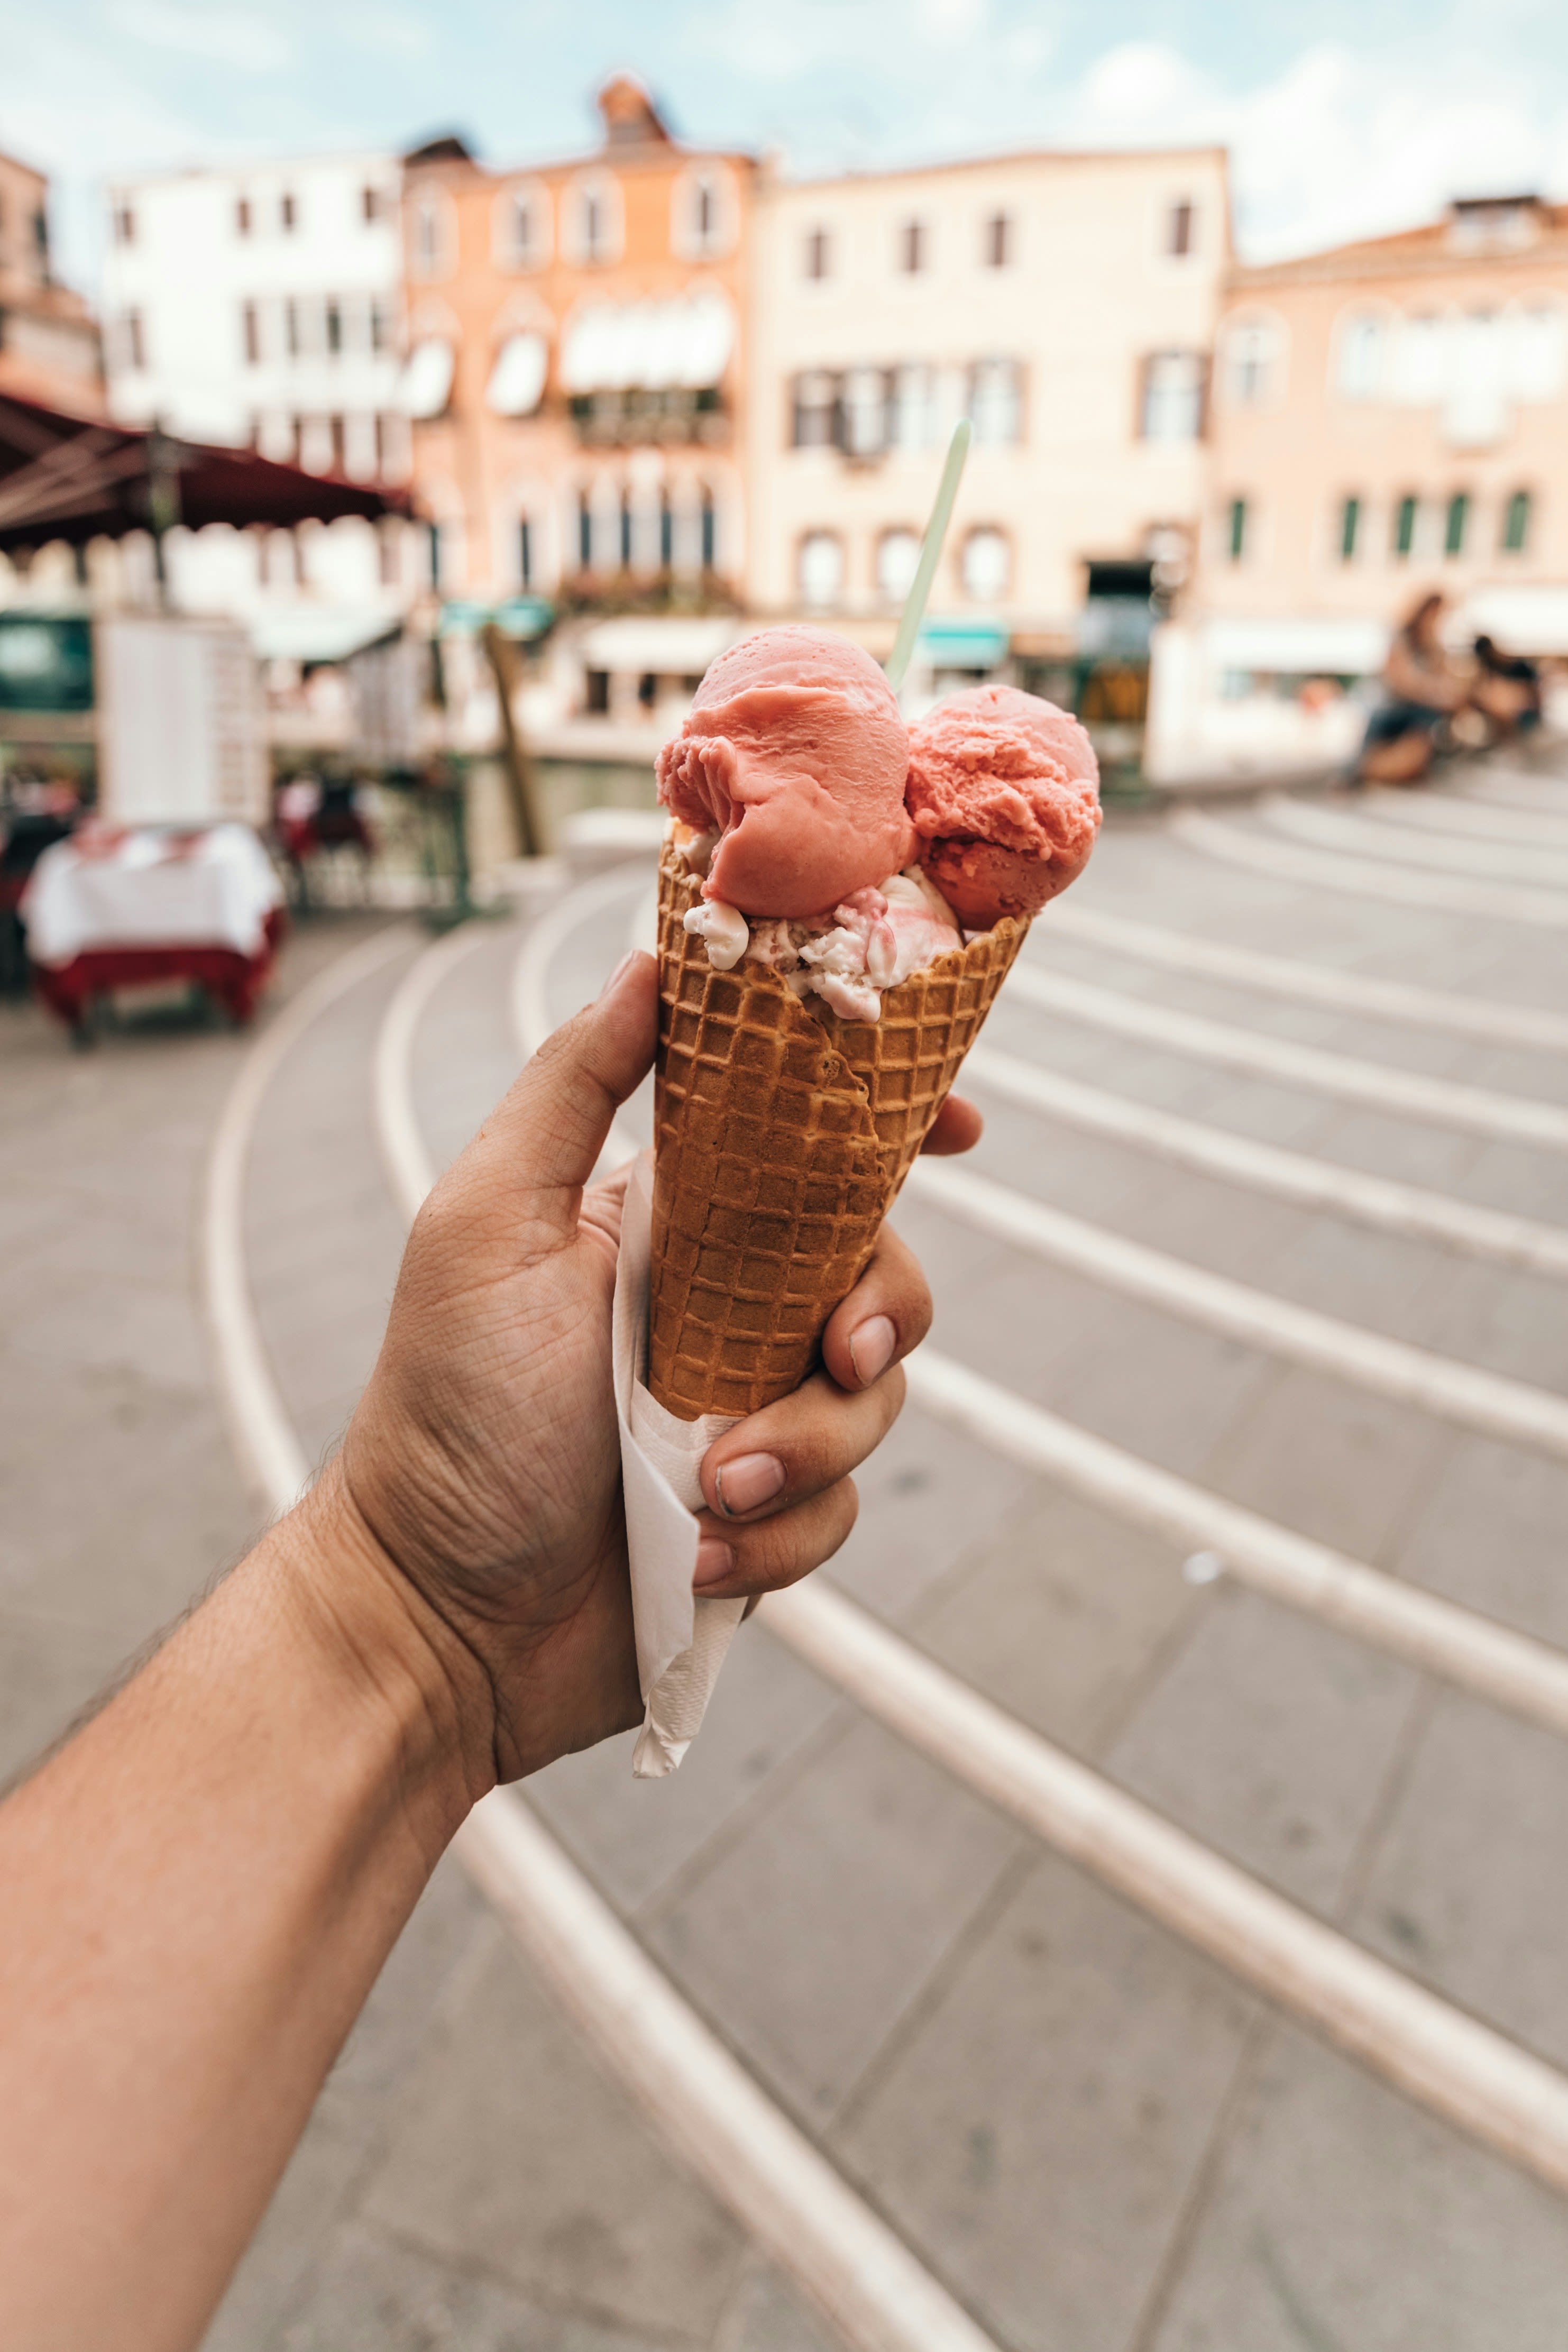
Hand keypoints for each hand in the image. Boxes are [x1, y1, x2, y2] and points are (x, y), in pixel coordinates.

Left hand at [331, 950, 979, 1788]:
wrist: (440, 1618)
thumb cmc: (449, 1411)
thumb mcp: (487, 1222)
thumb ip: (572, 1090)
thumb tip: (649, 962)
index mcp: (669, 1225)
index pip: (807, 1149)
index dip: (893, 1129)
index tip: (959, 1131)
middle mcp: (723, 1310)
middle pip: (878, 1272)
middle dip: (881, 1311)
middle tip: (836, 1351)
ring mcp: (747, 1416)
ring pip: (870, 1402)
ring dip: (801, 1451)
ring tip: (706, 1491)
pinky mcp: (762, 1520)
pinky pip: (837, 1512)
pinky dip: (775, 1539)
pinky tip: (694, 1556)